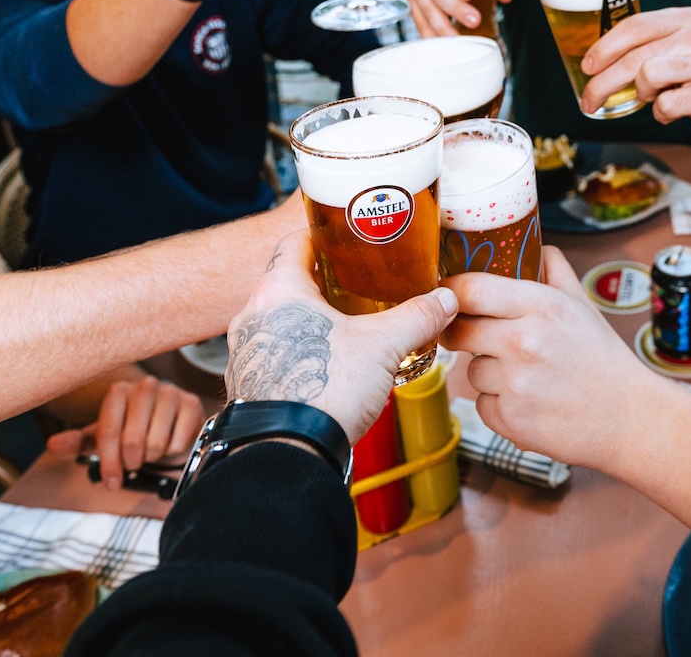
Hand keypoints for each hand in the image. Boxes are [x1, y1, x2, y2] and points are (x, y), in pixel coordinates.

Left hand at [47, 375, 205, 489]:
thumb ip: (76, 442)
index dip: (109, 462)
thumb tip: (52, 445)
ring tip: (151, 451)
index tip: (111, 482)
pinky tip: (170, 444)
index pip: (108, 432)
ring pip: (156, 442)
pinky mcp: (192, 403)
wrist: (169, 425)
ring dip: (152, 457)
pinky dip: (172, 452)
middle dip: (131, 461)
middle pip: (132, 440)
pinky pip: (179, 441)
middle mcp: (144, 386)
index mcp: (118, 392)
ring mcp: (170, 393)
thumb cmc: (132, 431)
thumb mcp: (102, 438)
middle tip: (134, 462)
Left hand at [223, 231, 459, 441]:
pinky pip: (272, 352)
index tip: (342, 238)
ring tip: (344, 327)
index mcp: (279, 290)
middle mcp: (253, 315)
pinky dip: (297, 350)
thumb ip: (416, 316)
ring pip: (278, 319)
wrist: (290, 453)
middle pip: (286, 282)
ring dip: (307, 319)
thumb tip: (444, 300)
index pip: (294, 242)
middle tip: (354, 284)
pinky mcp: (247, 383)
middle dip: (321, 282)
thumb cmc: (325, 391)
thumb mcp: (383, 345)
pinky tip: (326, 364)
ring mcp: (246, 351)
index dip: (320, 236)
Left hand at [441, 247, 666, 471]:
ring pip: (470, 371)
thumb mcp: (582, 304)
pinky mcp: (509, 420)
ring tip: (525, 376)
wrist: (627, 418)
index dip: (451, 291)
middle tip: (476, 336)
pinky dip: (498, 404)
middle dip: (460, 333)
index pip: (470, 288)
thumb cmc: (602, 360)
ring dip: (488, 373)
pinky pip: (481, 404)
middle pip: (457, 330)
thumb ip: (553, 270)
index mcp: (542, 307)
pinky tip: (528, 401)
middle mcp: (524, 343)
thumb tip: (535, 247)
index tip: (447, 294)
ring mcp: (515, 384)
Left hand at [577, 8, 690, 143]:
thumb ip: (642, 49)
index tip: (586, 67)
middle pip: (635, 56)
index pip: (635, 26)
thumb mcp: (672, 51)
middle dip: (604, 82)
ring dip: (641, 94)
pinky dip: (661, 113)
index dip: (604, 47)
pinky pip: (666, 104)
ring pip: (648, 76)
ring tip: (653, 98)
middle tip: (589, 102)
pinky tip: (672, 111)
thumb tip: (592, 62)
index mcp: (685, 19)